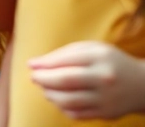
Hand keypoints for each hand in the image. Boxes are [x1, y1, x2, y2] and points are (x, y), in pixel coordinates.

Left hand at [29, 41, 144, 119]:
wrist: (142, 85)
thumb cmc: (109, 62)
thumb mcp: (91, 49)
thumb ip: (63, 54)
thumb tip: (33, 64)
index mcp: (99, 58)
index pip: (64, 61)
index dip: (43, 64)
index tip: (31, 65)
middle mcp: (104, 78)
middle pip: (64, 81)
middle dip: (43, 80)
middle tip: (34, 78)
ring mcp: (106, 99)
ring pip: (68, 101)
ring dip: (50, 95)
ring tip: (45, 89)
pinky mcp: (106, 114)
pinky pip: (76, 114)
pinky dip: (62, 108)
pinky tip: (59, 100)